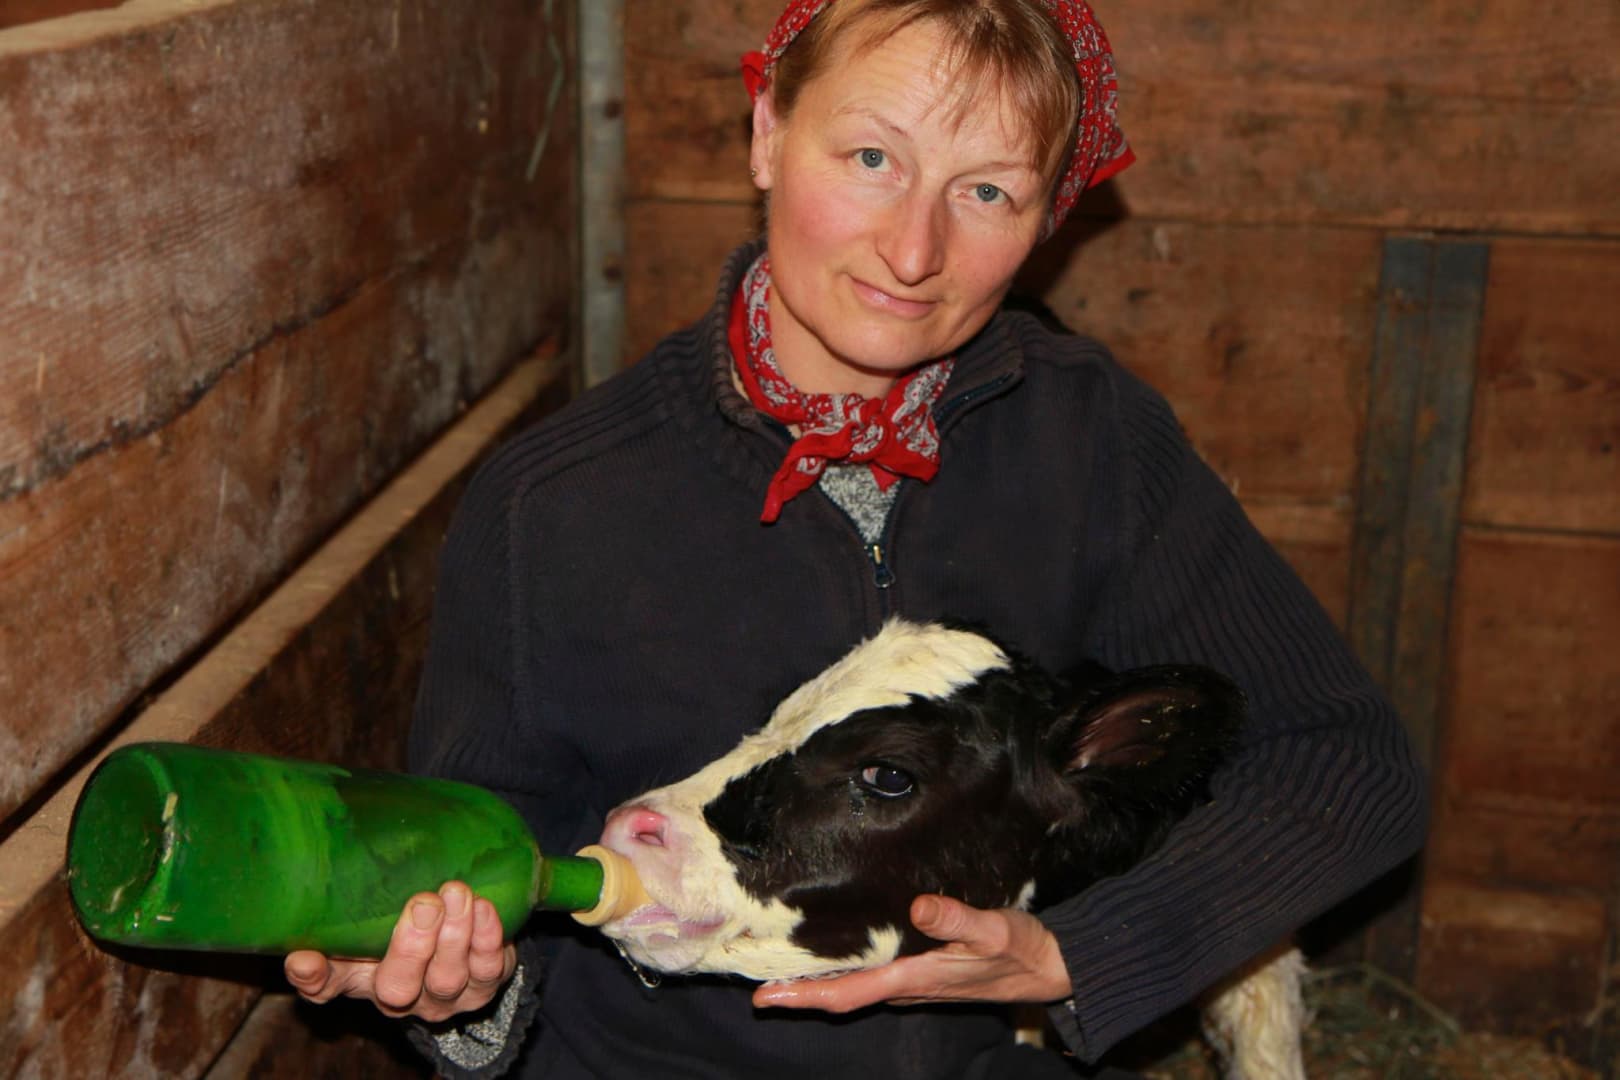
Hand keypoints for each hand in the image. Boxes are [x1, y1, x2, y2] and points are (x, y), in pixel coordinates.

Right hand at [284, 881, 516, 1021]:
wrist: (469, 946)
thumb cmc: (407, 920)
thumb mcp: (376, 914)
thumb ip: (358, 894)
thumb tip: (343, 838)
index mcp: (359, 976)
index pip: (326, 984)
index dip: (313, 977)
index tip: (303, 958)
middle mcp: (398, 995)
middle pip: (396, 987)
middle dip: (411, 947)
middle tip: (423, 903)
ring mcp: (442, 996)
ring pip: (446, 978)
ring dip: (454, 936)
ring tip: (457, 893)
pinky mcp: (483, 987)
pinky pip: (488, 970)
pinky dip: (487, 938)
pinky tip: (483, 908)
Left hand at [751, 894, 1070, 1011]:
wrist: (1050, 968)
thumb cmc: (1021, 949)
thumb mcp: (993, 929)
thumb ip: (956, 918)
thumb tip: (918, 906)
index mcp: (913, 978)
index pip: (846, 993)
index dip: (804, 996)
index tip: (764, 996)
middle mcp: (907, 986)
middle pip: (841, 993)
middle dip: (799, 990)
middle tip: (756, 981)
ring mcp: (914, 982)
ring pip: (856, 986)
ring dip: (819, 981)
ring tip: (781, 966)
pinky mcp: (923, 972)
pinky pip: (873, 976)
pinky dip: (846, 970)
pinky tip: (835, 953)